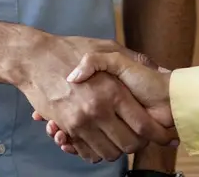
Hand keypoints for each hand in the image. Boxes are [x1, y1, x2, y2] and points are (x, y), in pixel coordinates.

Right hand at [16, 34, 172, 163]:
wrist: (34, 58)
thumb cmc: (69, 49)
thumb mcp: (106, 47)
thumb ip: (133, 58)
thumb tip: (157, 68)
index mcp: (113, 91)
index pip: (143, 126)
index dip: (157, 134)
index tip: (164, 135)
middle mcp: (98, 110)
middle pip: (129, 144)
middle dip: (139, 144)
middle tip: (141, 137)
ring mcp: (81, 121)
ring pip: (109, 152)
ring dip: (117, 149)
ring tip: (120, 138)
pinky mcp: (66, 127)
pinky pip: (87, 152)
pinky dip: (95, 151)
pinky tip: (100, 141)